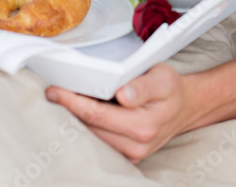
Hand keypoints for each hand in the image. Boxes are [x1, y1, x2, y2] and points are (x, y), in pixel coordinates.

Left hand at [45, 63, 191, 161]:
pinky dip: (87, 128)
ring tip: (61, 101)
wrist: (184, 108)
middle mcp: (135, 145)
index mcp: (142, 126)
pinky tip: (78, 114)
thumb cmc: (171, 89)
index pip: (96, 115)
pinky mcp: (127, 157)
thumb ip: (143, 86)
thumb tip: (124, 95)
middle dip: (68, 111)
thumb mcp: (163, 78)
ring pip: (92, 138)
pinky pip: (100, 143)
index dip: (72, 102)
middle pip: (89, 128)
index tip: (54, 91)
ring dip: (75, 121)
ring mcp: (131, 155)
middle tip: (51, 92)